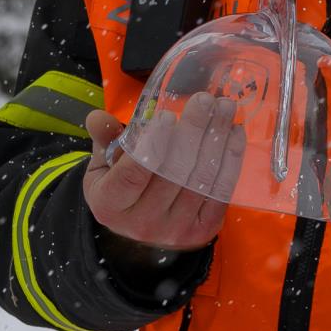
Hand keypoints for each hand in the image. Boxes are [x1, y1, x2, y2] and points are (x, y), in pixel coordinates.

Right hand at [82, 93, 243, 254]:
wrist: (141, 226)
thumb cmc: (120, 186)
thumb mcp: (102, 164)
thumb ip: (104, 139)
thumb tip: (97, 117)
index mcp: (110, 205)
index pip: (133, 174)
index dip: (153, 144)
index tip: (169, 115)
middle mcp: (141, 223)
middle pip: (173, 173)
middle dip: (193, 131)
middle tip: (206, 100)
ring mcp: (174, 230)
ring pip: (201, 180)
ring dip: (217, 140)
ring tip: (225, 108)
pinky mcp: (203, 231)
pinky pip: (221, 191)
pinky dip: (230, 159)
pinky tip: (233, 133)